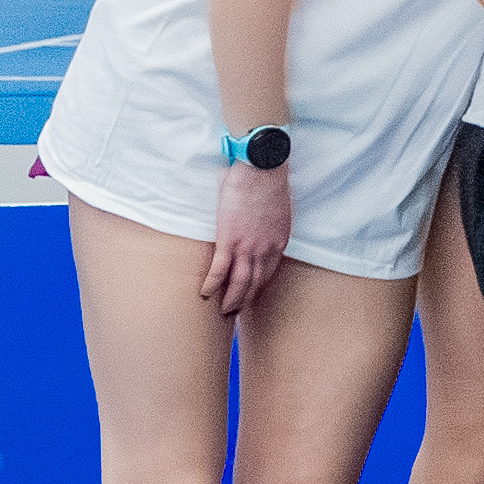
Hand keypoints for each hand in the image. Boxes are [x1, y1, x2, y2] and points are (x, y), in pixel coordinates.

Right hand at [202, 158, 292, 316]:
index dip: (258, 286)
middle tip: (236, 312)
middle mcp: (266, 249)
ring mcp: (247, 246)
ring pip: (239, 282)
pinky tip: (204, 294)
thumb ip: (269, 221)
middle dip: (245, 299)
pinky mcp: (229, 240)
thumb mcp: (277, 208)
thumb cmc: (269, 182)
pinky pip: (220, 269)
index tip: (251, 295)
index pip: (269, 272)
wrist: (263, 170)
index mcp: (279, 241)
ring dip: (231, 299)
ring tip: (223, 312)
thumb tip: (260, 220)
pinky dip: (212, 284)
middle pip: (255, 282)